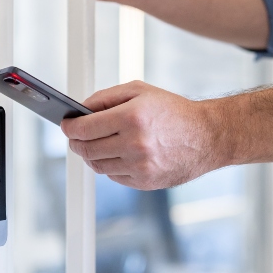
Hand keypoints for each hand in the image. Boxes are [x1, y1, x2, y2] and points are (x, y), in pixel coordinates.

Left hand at [61, 81, 228, 189]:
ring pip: (97, 165)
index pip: (84, 128)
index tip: (65, 125)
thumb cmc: (174, 111)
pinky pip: (113, 176)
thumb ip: (106, 97)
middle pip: (87, 149)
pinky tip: (114, 154)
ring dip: (90, 155)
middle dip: (75, 142)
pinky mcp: (145, 181)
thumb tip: (80, 110)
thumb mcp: (140, 91)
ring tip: (93, 144)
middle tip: (74, 136)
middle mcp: (135, 144)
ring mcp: (140, 166)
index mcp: (132, 117)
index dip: (69, 127)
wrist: (207, 137)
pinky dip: (108, 166)